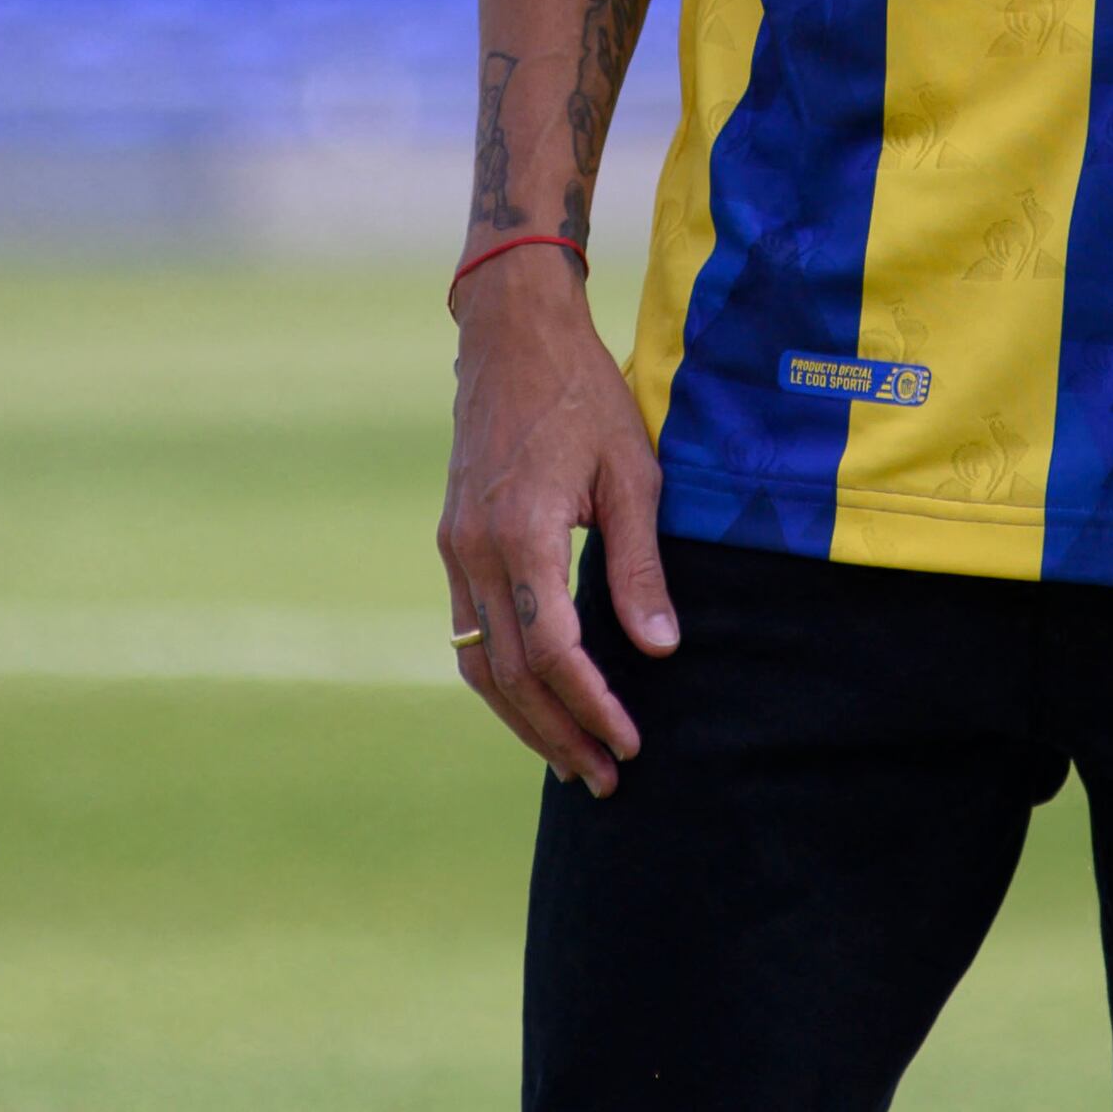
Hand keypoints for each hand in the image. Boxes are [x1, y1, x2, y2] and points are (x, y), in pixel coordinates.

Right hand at [437, 248, 681, 794]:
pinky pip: (468, 630)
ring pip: (477, 662)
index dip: (591, 706)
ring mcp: (454, 548)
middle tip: (605, 777)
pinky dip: (500, 679)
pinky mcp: (452, 541)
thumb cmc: (583, 396)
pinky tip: (536, 701)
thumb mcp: (632, 474)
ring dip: (523, 720)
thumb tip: (660, 648)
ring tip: (572, 761)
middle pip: (507, 675)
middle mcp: (473, 551)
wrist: (512, 334)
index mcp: (520, 535)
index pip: (551, 653)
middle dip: (557, 734)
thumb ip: (639, 566)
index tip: (630, 741)